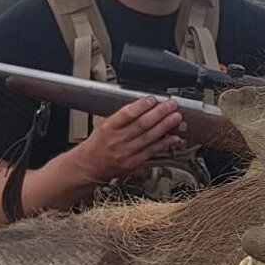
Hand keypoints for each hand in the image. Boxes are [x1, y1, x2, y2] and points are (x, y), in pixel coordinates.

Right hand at [71, 96, 186, 182]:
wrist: (89, 166)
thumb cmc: (97, 144)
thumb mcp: (104, 125)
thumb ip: (122, 117)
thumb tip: (144, 106)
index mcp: (108, 127)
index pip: (127, 114)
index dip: (142, 106)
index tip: (153, 99)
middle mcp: (117, 140)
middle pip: (142, 124)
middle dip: (159, 113)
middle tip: (172, 105)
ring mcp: (126, 153)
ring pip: (149, 137)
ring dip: (165, 126)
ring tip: (176, 117)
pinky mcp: (134, 163)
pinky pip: (152, 152)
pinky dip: (165, 144)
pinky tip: (174, 138)